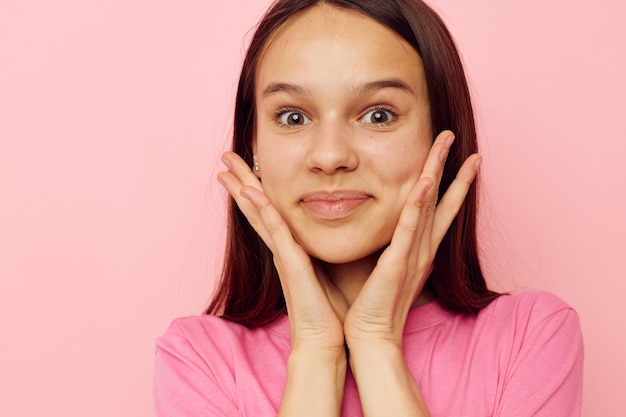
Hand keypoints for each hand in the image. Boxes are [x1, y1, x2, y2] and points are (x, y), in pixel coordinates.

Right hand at [217, 153, 347, 352]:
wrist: (325, 340)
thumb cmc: (330, 309)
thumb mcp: (329, 269)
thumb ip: (327, 248)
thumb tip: (339, 228)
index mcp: (290, 249)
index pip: (269, 211)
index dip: (255, 188)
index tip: (246, 166)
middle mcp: (281, 249)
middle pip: (256, 208)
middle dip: (241, 180)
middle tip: (225, 156)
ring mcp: (282, 255)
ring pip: (258, 214)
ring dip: (242, 188)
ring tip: (225, 167)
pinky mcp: (290, 264)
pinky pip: (275, 232)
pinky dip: (262, 211)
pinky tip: (250, 193)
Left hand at [343, 130, 480, 349]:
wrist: (370, 336)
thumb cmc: (373, 305)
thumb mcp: (384, 268)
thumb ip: (389, 245)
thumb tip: (383, 227)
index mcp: (418, 249)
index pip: (438, 209)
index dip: (451, 183)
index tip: (461, 158)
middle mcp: (422, 249)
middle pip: (441, 201)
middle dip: (451, 168)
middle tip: (457, 138)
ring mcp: (412, 255)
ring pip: (430, 206)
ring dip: (438, 173)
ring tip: (447, 145)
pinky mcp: (397, 264)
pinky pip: (409, 230)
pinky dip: (418, 206)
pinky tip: (424, 183)